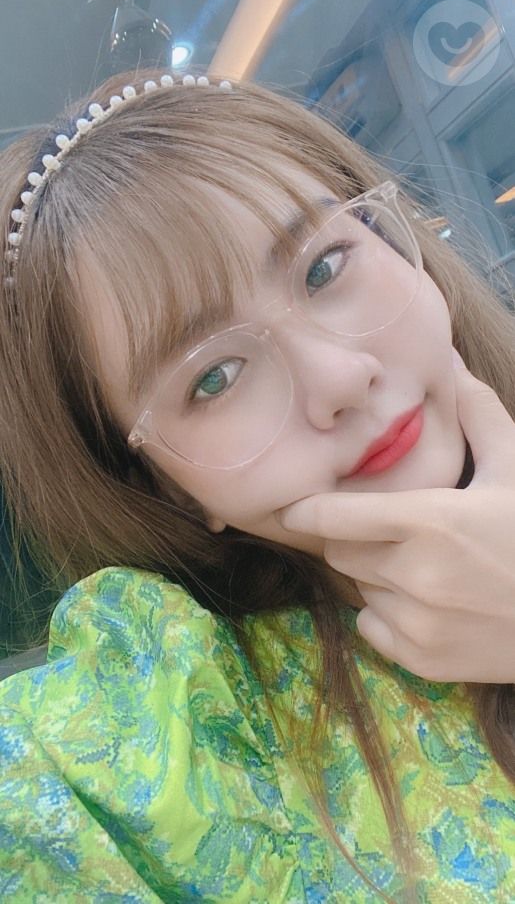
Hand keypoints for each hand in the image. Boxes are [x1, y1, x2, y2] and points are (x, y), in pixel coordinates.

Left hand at [279, 351, 514, 682]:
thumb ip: (476, 413)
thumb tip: (448, 360)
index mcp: (431, 522)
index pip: (334, 517)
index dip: (308, 509)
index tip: (294, 505)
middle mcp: (414, 576)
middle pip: (340, 551)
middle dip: (353, 536)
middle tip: (390, 529)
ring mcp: (416, 624)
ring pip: (358, 588)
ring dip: (375, 574)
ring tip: (421, 565)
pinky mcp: (421, 661)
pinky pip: (371, 627)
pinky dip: (386, 614)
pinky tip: (427, 602)